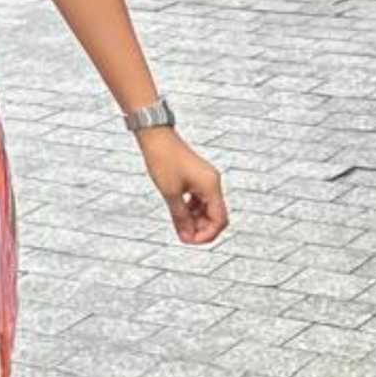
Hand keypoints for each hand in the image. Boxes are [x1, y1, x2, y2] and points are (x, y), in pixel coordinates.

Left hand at [137, 129, 228, 243]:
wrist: (156, 136)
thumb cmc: (163, 160)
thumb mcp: (170, 193)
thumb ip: (181, 217)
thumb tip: (187, 237)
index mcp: (211, 186)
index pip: (219, 220)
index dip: (207, 235)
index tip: (190, 241)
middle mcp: (213, 183)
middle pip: (216, 216)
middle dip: (202, 229)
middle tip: (183, 235)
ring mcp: (206, 179)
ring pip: (208, 208)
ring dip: (196, 220)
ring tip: (180, 225)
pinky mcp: (198, 177)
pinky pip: (201, 199)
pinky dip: (192, 209)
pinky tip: (180, 212)